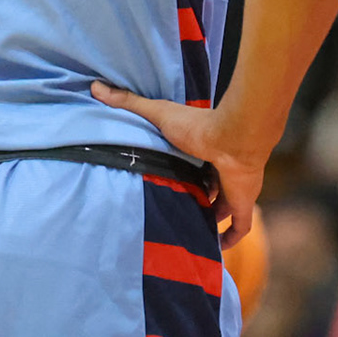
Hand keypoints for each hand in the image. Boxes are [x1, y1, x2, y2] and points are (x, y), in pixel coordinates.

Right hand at [91, 82, 266, 249]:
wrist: (233, 138)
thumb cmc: (197, 125)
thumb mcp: (158, 113)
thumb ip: (129, 102)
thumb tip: (95, 87)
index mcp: (201, 150)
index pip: (190, 165)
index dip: (180, 173)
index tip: (163, 181)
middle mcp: (218, 171)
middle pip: (205, 188)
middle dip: (193, 198)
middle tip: (172, 210)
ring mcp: (232, 189)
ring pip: (220, 209)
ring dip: (208, 218)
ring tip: (188, 232)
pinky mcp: (242, 205)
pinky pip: (238, 228)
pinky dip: (229, 239)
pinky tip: (216, 249)